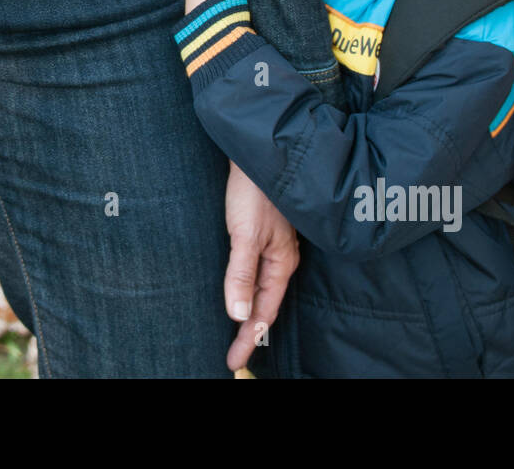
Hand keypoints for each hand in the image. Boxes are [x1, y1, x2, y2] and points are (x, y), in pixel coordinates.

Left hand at [223, 160, 298, 371]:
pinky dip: (248, 290)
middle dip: (251, 332)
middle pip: (266, 304)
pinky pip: (256, 272)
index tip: (231, 361)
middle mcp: (281, 257)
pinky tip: (240, 292)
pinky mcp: (263, 233)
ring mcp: (273, 245)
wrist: (256, 152)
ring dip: (250, 312)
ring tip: (236, 333)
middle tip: (232, 356)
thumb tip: (238, 313)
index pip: (264, 312)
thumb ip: (242, 273)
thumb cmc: (253, 191)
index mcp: (282, 262)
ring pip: (262, 289)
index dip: (248, 338)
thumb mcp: (246, 234)